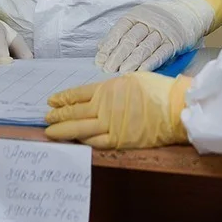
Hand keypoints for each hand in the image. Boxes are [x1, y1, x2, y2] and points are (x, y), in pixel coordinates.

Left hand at [45, 73, 191, 148]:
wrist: (175, 108)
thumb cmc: (158, 90)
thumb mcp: (132, 79)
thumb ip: (113, 88)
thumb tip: (101, 95)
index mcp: (108, 88)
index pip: (78, 94)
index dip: (63, 98)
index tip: (51, 101)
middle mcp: (105, 107)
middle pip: (75, 111)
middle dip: (58, 115)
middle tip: (46, 118)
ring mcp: (111, 125)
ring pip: (80, 128)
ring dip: (64, 130)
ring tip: (51, 132)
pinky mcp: (119, 140)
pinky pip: (96, 142)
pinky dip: (83, 141)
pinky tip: (74, 141)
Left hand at [95, 0, 220, 72]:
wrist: (190, 12)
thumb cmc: (161, 19)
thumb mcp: (141, 19)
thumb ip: (122, 33)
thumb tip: (100, 47)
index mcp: (138, 15)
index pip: (120, 30)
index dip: (109, 45)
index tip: (99, 60)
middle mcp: (149, 21)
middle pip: (130, 39)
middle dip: (117, 55)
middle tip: (107, 69)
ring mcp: (163, 31)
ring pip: (144, 47)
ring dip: (131, 61)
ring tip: (121, 72)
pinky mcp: (175, 42)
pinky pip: (160, 53)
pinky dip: (149, 63)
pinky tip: (140, 71)